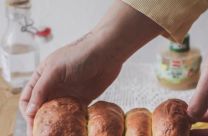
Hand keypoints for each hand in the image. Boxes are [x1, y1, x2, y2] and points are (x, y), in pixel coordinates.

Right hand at [19, 0, 161, 134]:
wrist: (107, 53)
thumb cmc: (80, 55)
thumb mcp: (55, 69)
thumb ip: (41, 88)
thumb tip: (30, 110)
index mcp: (43, 76)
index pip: (28, 98)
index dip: (28, 111)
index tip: (32, 124)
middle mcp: (54, 86)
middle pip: (42, 108)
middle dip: (41, 121)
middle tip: (42, 133)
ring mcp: (69, 92)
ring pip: (57, 112)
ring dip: (55, 123)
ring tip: (55, 133)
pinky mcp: (84, 98)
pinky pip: (73, 113)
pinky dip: (70, 120)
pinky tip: (70, 127)